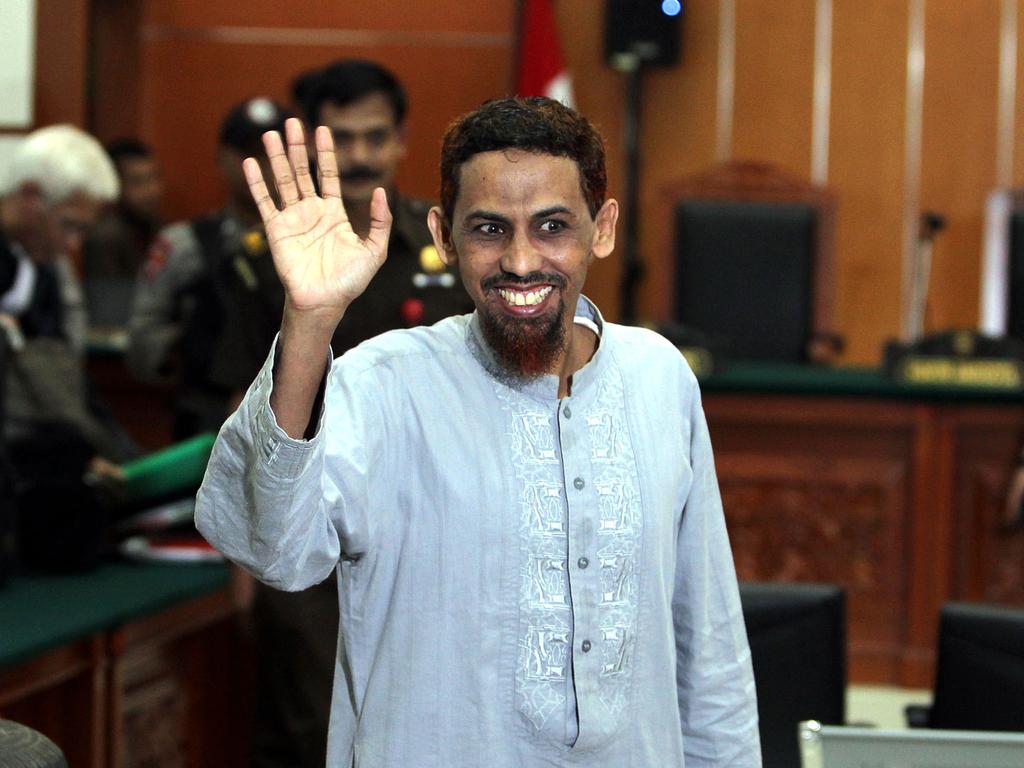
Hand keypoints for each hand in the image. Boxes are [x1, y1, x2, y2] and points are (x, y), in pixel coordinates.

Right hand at [245, 119, 391, 325]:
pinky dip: (257, 184)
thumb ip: (381, 222)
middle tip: (292, 123)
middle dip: (298, 148)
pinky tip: (251, 163)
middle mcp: (311, 212)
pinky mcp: (276, 230)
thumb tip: (383, 192)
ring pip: (283, 181)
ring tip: (272, 133)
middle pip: (302, 172)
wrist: (325, 302)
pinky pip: (265, 203)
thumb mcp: (375, 250)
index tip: (322, 130)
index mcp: (333, 213)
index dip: (326, 153)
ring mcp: (293, 220)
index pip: (327, 175)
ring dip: (277, 158)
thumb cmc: (350, 281)